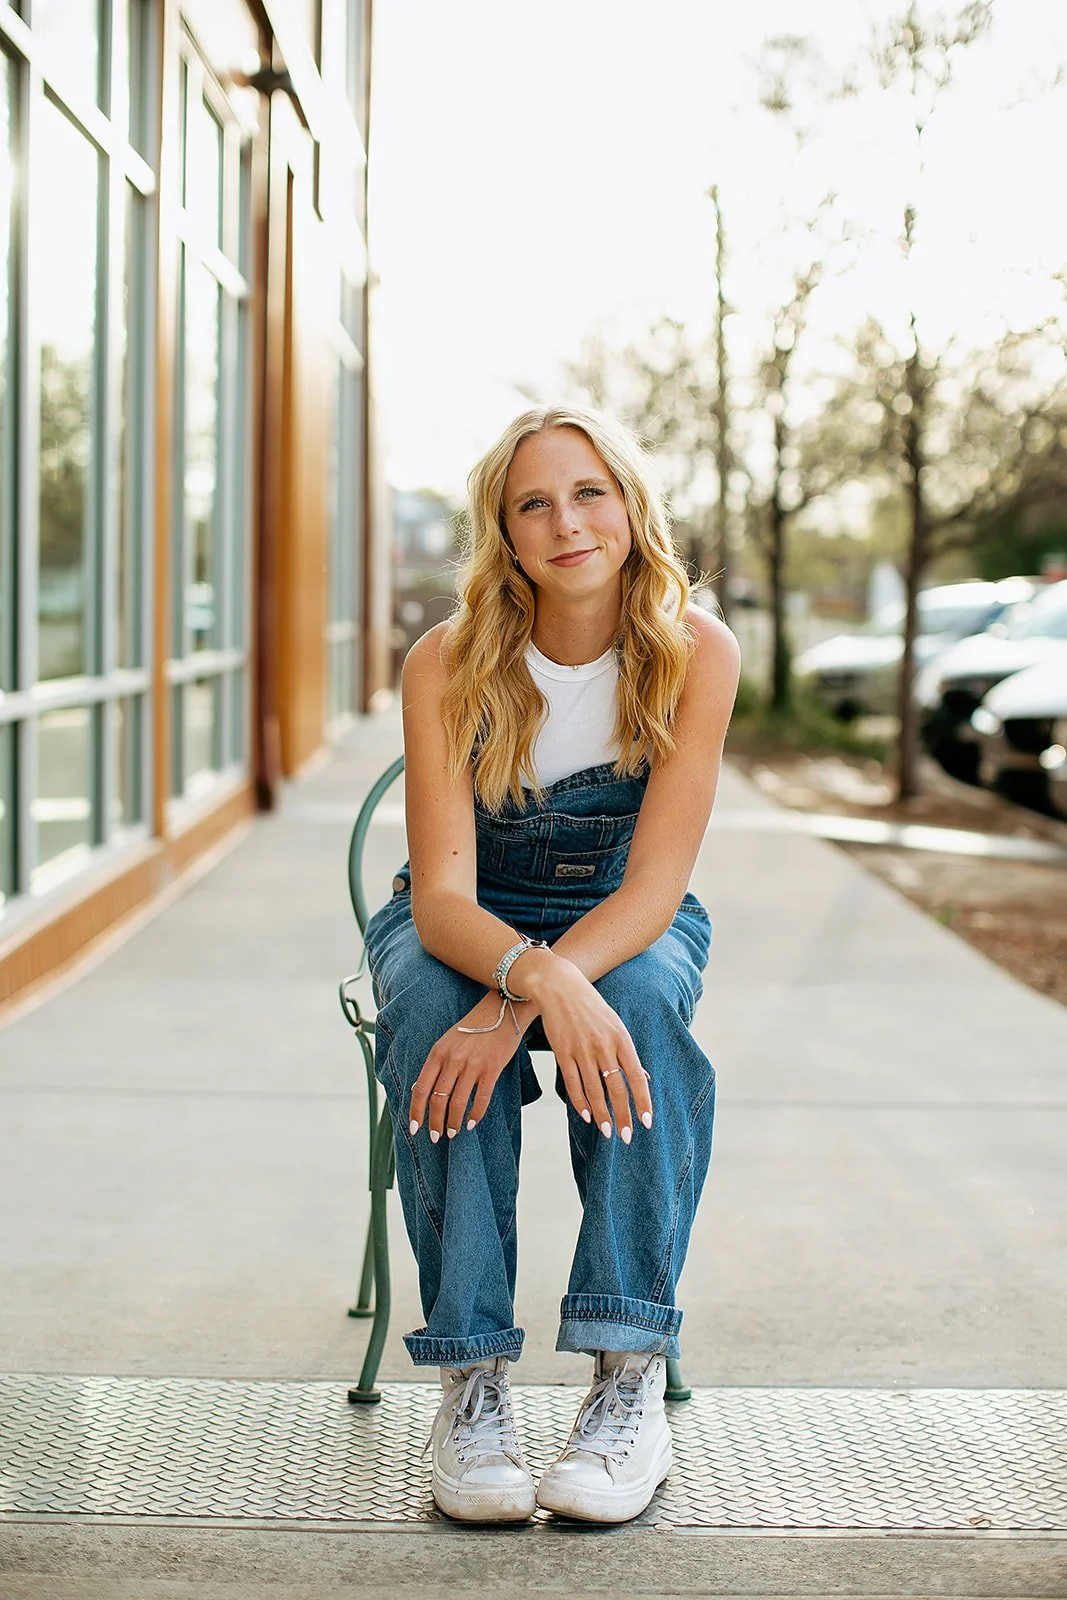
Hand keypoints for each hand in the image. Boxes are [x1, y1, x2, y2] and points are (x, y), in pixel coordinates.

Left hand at [408, 990, 530, 1141]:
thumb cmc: (475, 1026)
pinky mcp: (492, 1068)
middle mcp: (452, 1059)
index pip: (420, 1088)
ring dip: (453, 1123)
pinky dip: (475, 1115)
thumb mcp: (449, 1040)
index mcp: (438, 1052)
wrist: (503, 1008)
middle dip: (434, 1123)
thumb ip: (438, 1063)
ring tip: (453, 1132)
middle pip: (437, 1100)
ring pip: (457, 1103)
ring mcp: (472, 1064)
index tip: (414, 1128)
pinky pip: (481, 1099)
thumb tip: (425, 1090)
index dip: (416, 1111)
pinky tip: (472, 1123)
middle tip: (435, 1137)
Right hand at [522, 954, 652, 1143]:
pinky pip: (573, 1083)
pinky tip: (586, 1116)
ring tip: (608, 1132)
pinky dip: (580, 1102)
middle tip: (626, 1137)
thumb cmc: (592, 1006)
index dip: (642, 1102)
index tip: (646, 1123)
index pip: (636, 1077)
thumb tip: (644, 1078)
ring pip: (594, 1091)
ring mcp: (582, 1050)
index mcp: (621, 1038)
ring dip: (602, 1115)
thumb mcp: (616, 1024)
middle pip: (617, 1089)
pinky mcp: (562, 1052)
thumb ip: (627, 1053)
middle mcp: (604, 1046)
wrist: (560, 986)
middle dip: (623, 1116)